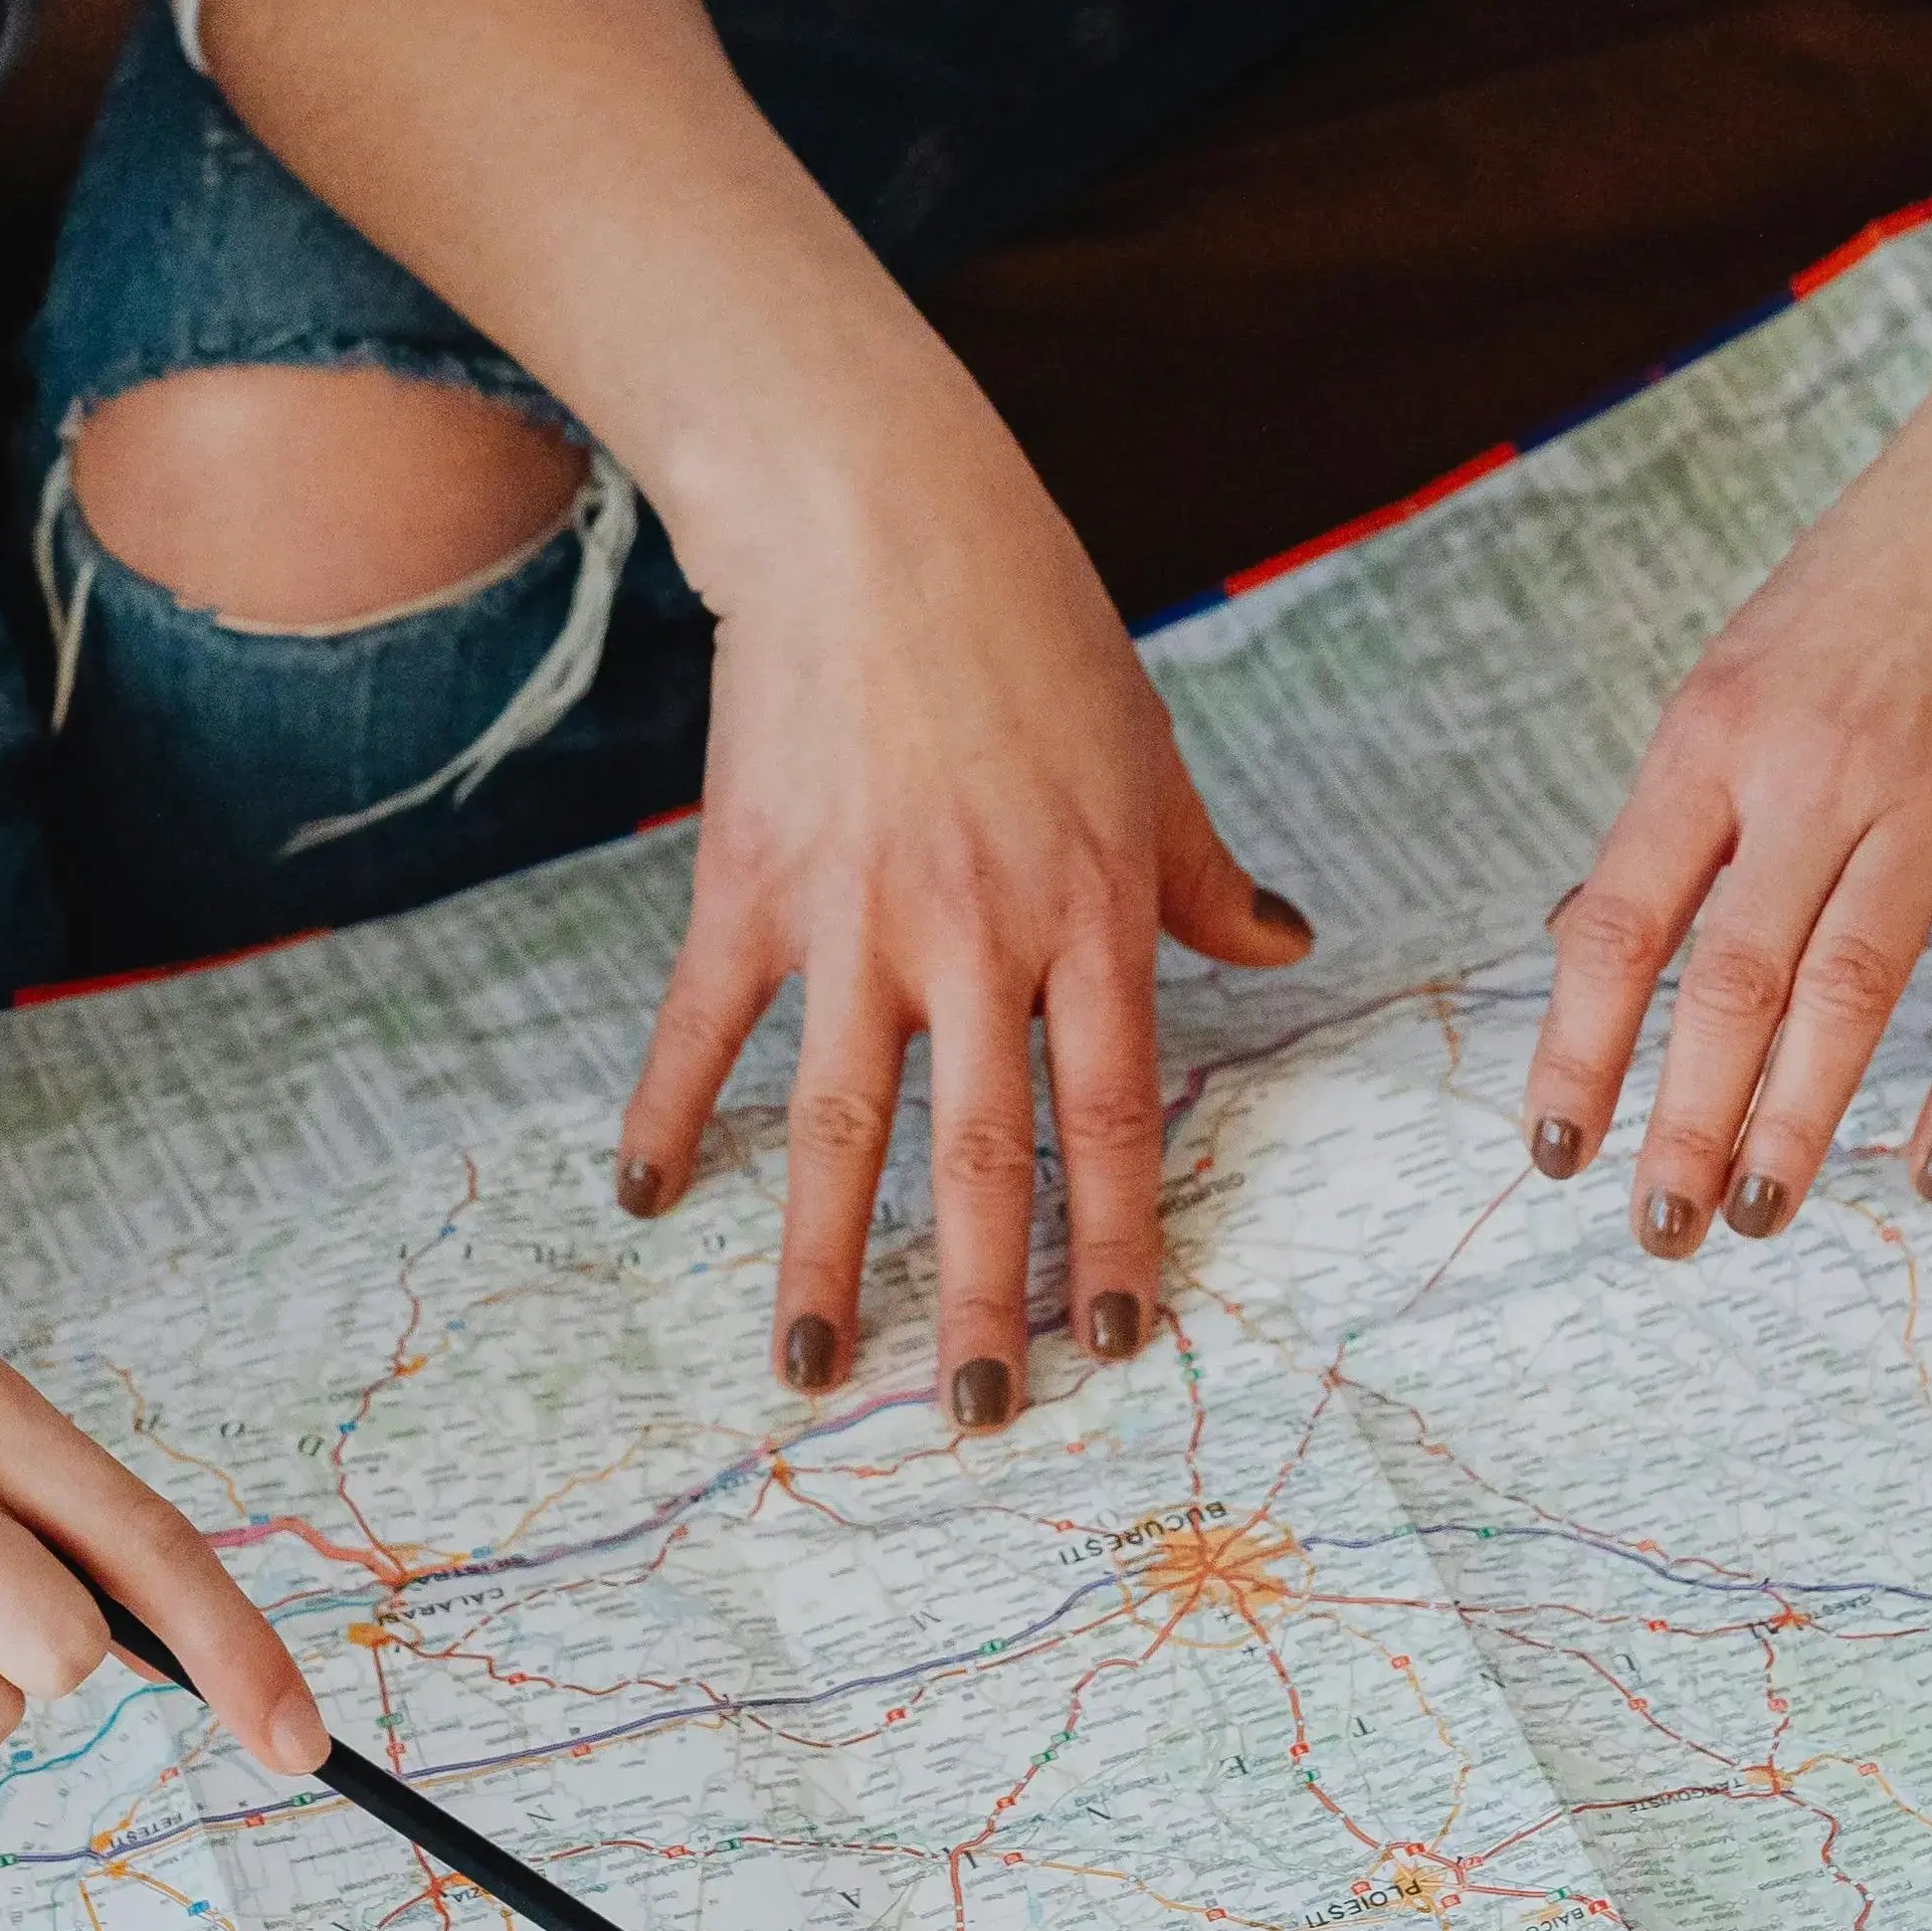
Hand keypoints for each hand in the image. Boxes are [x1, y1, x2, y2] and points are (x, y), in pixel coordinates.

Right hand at [613, 451, 1312, 1423]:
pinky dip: (670, 1113)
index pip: (1113, 1111)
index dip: (1115, 1235)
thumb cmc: (1029, 624)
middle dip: (985, 1295)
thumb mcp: (1145, 752)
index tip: (1117, 1340)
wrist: (875, 516)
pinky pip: (705, 1026)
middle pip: (984, 1151)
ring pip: (843, 1126)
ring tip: (811, 1370)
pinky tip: (648, 1196)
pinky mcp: (752, 883)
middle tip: (979, 1413)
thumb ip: (1200, 872)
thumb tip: (1283, 946)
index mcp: (1092, 910)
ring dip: (826, 1259)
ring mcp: (857, 917)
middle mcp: (979, 934)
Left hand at [1527, 363, 1931, 1249]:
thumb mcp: (1744, 667)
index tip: (1552, 1151)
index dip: (1578, 1050)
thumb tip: (1585, 941)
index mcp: (1714, 733)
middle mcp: (1816, 769)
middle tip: (1658, 1235)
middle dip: (1681, 1125)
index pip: (1619, 922)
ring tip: (1757, 1215)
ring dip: (1797, 1123)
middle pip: (1729, 983)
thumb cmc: (1881, 579)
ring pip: (1852, 995)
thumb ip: (1683, 811)